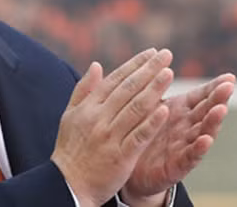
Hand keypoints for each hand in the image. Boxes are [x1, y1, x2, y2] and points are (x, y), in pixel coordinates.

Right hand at [51, 49, 173, 206]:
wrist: (67, 183)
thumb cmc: (70, 148)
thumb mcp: (70, 114)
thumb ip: (84, 89)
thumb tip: (97, 65)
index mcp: (88, 106)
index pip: (115, 80)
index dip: (135, 65)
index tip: (151, 53)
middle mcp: (99, 118)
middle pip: (128, 89)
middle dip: (148, 70)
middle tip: (166, 55)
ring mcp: (110, 136)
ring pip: (135, 108)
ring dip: (154, 89)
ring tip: (169, 74)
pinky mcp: (120, 156)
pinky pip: (138, 136)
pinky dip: (151, 123)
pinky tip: (166, 110)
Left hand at [121, 73, 235, 205]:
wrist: (128, 167)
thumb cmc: (141, 131)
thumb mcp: (147, 107)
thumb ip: (153, 88)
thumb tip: (154, 60)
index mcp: (179, 111)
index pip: (199, 96)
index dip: (213, 87)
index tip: (230, 77)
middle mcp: (186, 127)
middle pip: (206, 111)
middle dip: (218, 99)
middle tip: (229, 87)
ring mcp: (184, 146)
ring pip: (202, 132)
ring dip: (212, 121)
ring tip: (221, 109)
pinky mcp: (177, 165)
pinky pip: (190, 156)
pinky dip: (199, 148)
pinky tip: (206, 140)